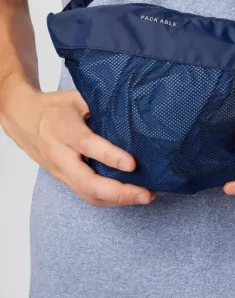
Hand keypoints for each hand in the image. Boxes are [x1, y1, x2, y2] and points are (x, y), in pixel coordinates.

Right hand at [1, 87, 154, 205]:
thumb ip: (102, 106)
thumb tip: (136, 114)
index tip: (132, 164)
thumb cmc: (55, 107)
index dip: (110, 156)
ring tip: (145, 196)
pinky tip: (130, 196)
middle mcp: (61, 154)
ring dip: (118, 200)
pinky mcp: (65, 180)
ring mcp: (61, 171)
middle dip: (118, 191)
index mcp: (64, 129)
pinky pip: (87, 195)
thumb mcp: (77, 98)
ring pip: (88, 193)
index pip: (87, 145)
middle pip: (87, 181)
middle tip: (146, 193)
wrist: (24, 119)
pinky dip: (110, 200)